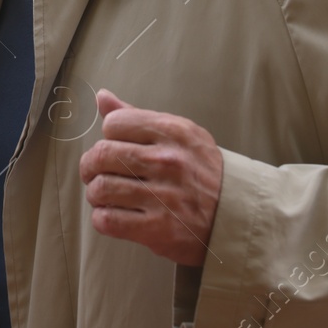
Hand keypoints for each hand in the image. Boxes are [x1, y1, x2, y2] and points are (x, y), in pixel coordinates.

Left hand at [78, 90, 222, 267]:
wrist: (237, 215)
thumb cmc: (202, 171)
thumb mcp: (180, 134)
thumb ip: (138, 117)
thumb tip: (102, 98)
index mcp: (173, 132)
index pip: (114, 124)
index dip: (108, 136)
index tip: (114, 147)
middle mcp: (168, 161)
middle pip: (101, 155)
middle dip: (90, 166)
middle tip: (95, 173)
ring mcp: (163, 197)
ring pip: (100, 189)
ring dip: (95, 194)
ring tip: (105, 196)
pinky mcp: (158, 230)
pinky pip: (108, 220)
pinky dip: (102, 219)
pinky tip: (113, 214)